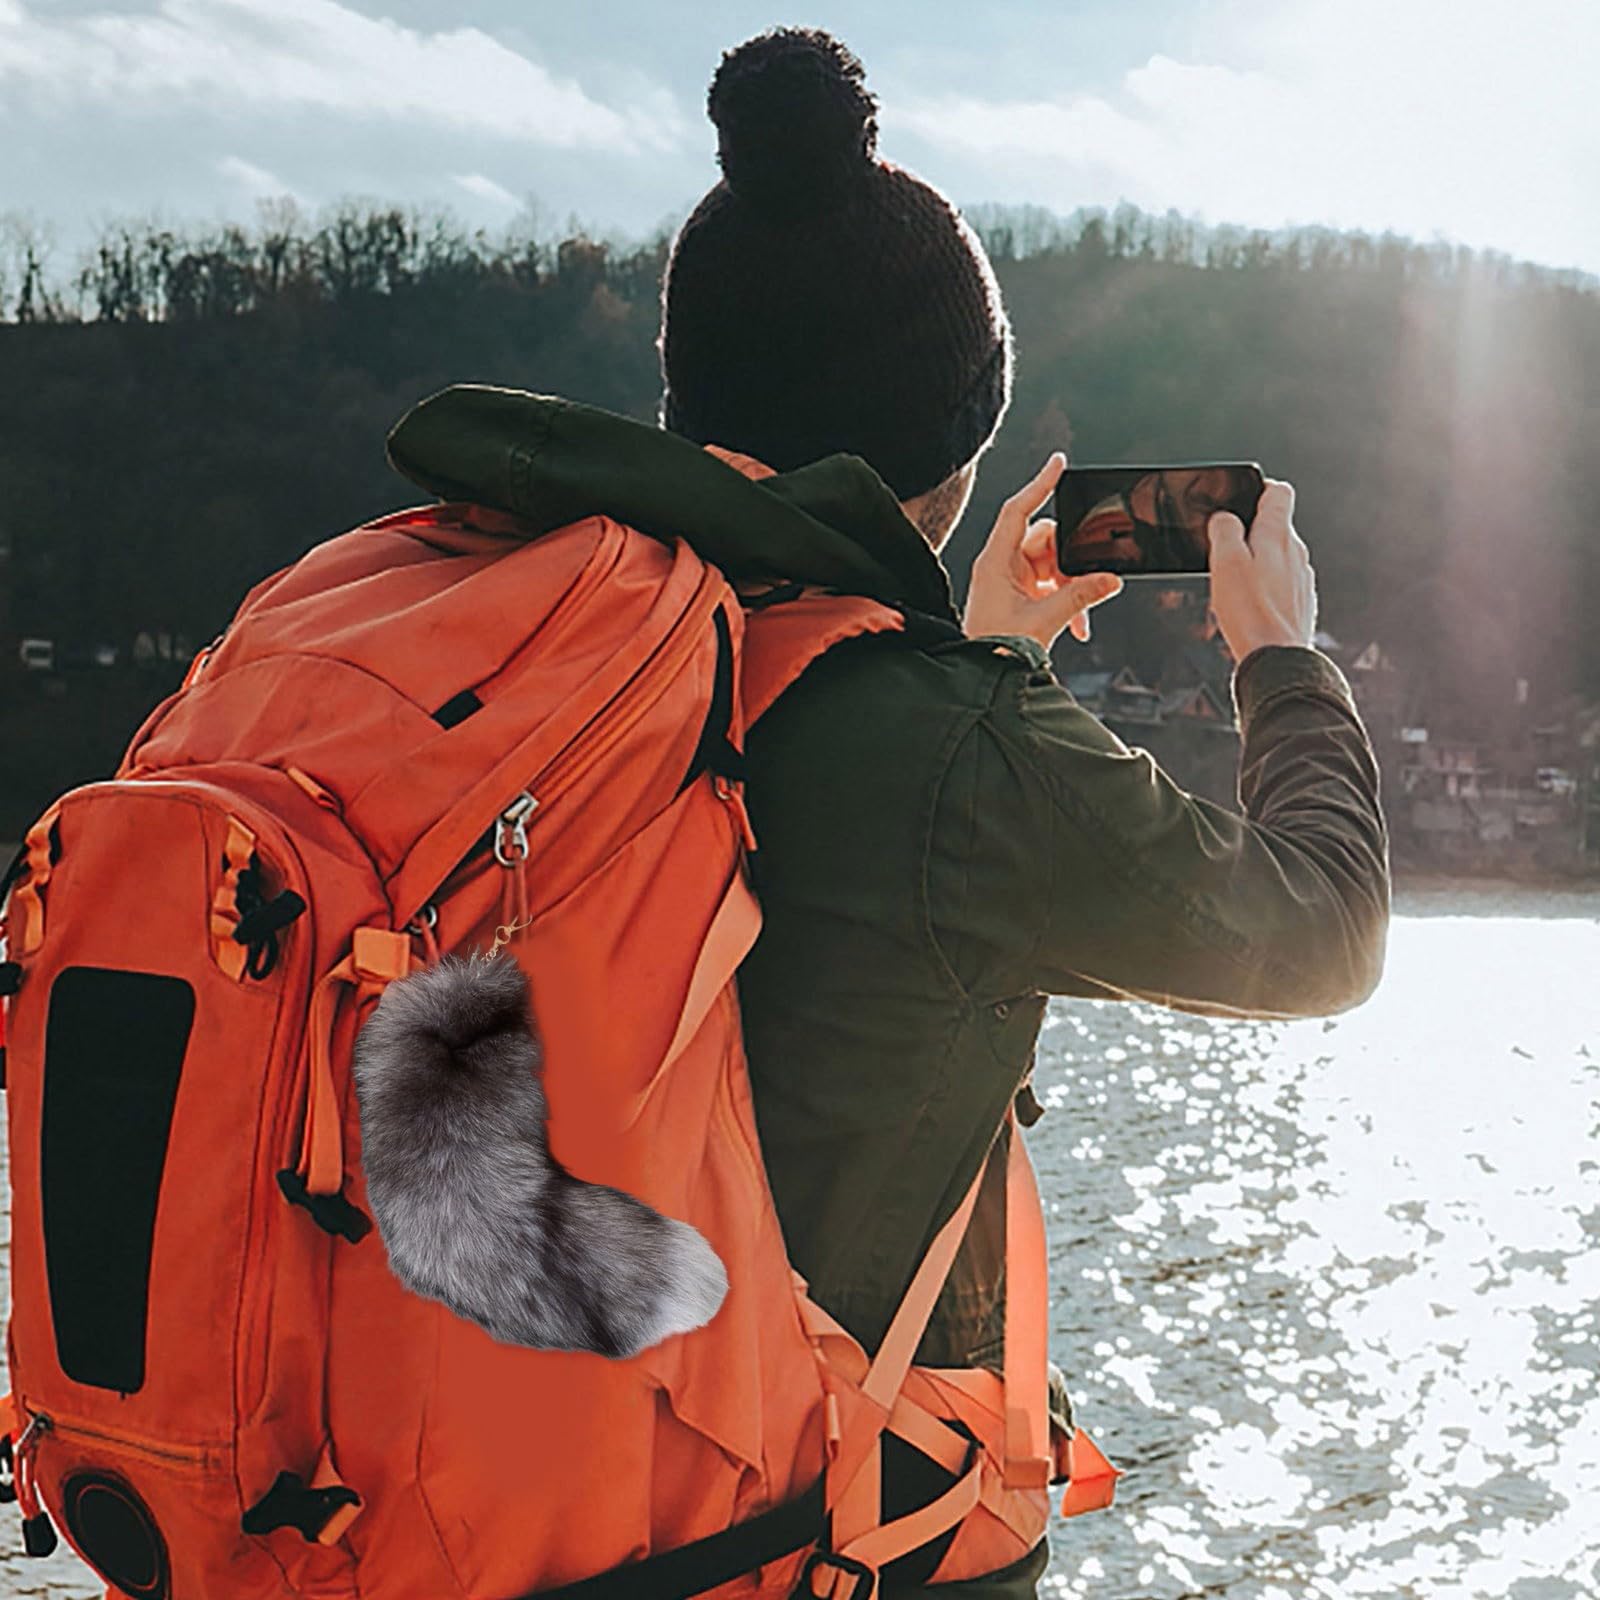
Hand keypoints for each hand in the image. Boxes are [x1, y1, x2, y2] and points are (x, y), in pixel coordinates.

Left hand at [964, 453, 1123, 649]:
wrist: (983, 680)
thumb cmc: (997, 651)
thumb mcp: (1044, 621)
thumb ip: (1080, 596)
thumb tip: (1110, 579)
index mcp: (994, 563)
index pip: (1017, 511)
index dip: (1039, 485)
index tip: (1058, 463)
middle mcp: (999, 566)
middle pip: (1045, 541)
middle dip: (1070, 562)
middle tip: (1087, 582)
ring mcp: (1009, 581)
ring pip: (1052, 565)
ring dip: (1071, 587)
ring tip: (1079, 616)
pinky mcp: (1018, 597)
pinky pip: (1050, 586)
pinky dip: (1065, 601)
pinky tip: (1076, 625)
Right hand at [1207, 478, 1316, 660]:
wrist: (1277, 659)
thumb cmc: (1251, 614)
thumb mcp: (1225, 563)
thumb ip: (1225, 531)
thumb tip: (1224, 518)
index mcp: (1278, 535)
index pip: (1278, 492)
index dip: (1258, 488)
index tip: (1242, 496)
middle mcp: (1296, 553)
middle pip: (1276, 526)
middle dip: (1250, 531)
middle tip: (1225, 547)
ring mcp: (1301, 579)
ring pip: (1278, 557)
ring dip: (1257, 561)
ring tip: (1233, 581)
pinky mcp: (1299, 603)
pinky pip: (1281, 583)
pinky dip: (1264, 586)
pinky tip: (1248, 603)